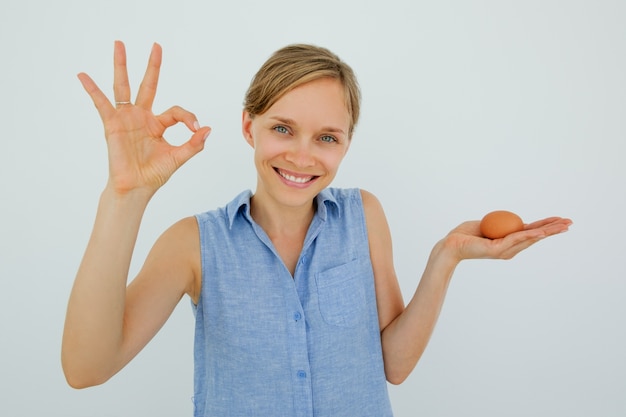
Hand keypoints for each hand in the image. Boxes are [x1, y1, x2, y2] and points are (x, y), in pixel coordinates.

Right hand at [78, 41, 210, 195]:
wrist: (136, 188)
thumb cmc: (154, 174)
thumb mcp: (178, 158)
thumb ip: (194, 144)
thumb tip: (208, 129)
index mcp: (158, 124)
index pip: (176, 111)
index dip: (188, 117)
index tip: (195, 129)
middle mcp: (142, 117)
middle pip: (148, 85)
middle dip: (153, 66)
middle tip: (157, 45)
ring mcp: (127, 119)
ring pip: (124, 86)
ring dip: (122, 65)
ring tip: (119, 44)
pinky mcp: (112, 125)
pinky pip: (102, 104)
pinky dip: (92, 90)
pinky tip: (83, 76)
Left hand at [443, 216, 572, 261]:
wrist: (451, 245)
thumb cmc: (465, 234)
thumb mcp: (487, 225)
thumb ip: (500, 224)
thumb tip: (511, 219)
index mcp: (508, 242)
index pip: (531, 232)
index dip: (546, 226)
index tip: (561, 221)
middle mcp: (509, 248)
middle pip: (536, 236)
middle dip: (553, 229)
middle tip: (570, 223)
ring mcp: (504, 250)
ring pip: (529, 238)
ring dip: (546, 231)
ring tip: (562, 226)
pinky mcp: (497, 250)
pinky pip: (515, 238)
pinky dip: (528, 234)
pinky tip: (539, 230)